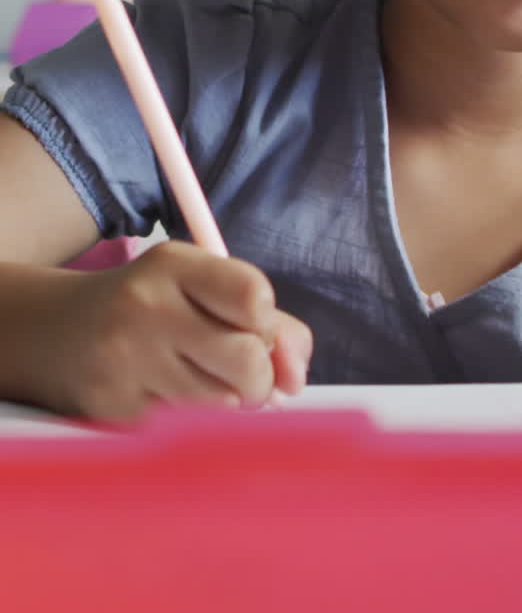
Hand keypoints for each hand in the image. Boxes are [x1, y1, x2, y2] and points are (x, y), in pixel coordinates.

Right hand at [44, 241, 311, 421]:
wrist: (53, 332)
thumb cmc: (151, 307)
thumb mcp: (200, 288)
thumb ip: (267, 323)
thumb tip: (295, 380)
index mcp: (173, 265)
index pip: (253, 296)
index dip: (267, 324)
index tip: (252, 329)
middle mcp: (146, 306)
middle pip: (246, 358)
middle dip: (259, 377)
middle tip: (241, 374)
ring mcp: (125, 360)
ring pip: (220, 404)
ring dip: (226, 402)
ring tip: (198, 381)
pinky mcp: (112, 409)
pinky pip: (184, 429)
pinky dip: (189, 422)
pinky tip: (163, 396)